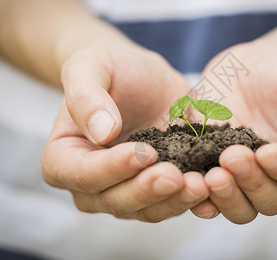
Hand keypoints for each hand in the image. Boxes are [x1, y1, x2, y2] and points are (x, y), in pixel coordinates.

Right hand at [42, 45, 208, 221]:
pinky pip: (172, 203)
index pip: (84, 173)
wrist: (141, 78)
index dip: (112, 169)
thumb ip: (86, 96)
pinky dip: (192, 201)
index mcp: (64, 158)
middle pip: (116, 200)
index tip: (144, 152)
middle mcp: (92, 185)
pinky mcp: (157, 190)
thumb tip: (102, 133)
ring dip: (173, 201)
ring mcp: (126, 191)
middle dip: (147, 191)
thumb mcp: (90, 67)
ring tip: (199, 184)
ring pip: (147, 209)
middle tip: (176, 176)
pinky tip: (212, 190)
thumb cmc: (110, 69)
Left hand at [191, 38, 276, 223]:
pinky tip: (187, 182)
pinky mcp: (218, 169)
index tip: (267, 152)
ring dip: (225, 197)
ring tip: (210, 175)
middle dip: (251, 182)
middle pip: (271, 200)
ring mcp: (249, 178)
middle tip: (232, 157)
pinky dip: (198, 194)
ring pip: (239, 207)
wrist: (265, 62)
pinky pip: (208, 194)